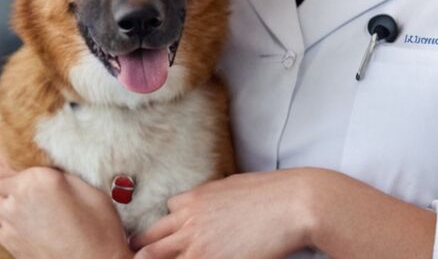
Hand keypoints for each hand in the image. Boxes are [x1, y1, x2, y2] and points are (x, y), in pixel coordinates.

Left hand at [0, 131, 131, 258]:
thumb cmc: (98, 229)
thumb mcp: (88, 189)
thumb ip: (62, 175)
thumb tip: (50, 169)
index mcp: (38, 180)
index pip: (5, 163)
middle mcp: (18, 200)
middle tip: (5, 168)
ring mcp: (11, 224)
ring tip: (4, 191)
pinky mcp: (10, 244)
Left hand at [131, 170, 312, 258]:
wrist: (293, 203)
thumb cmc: (272, 192)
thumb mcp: (233, 186)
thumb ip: (213, 199)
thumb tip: (210, 207)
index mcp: (195, 199)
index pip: (164, 217)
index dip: (164, 231)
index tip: (162, 243)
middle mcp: (190, 222)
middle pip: (150, 243)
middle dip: (144, 253)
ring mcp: (198, 245)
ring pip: (157, 258)